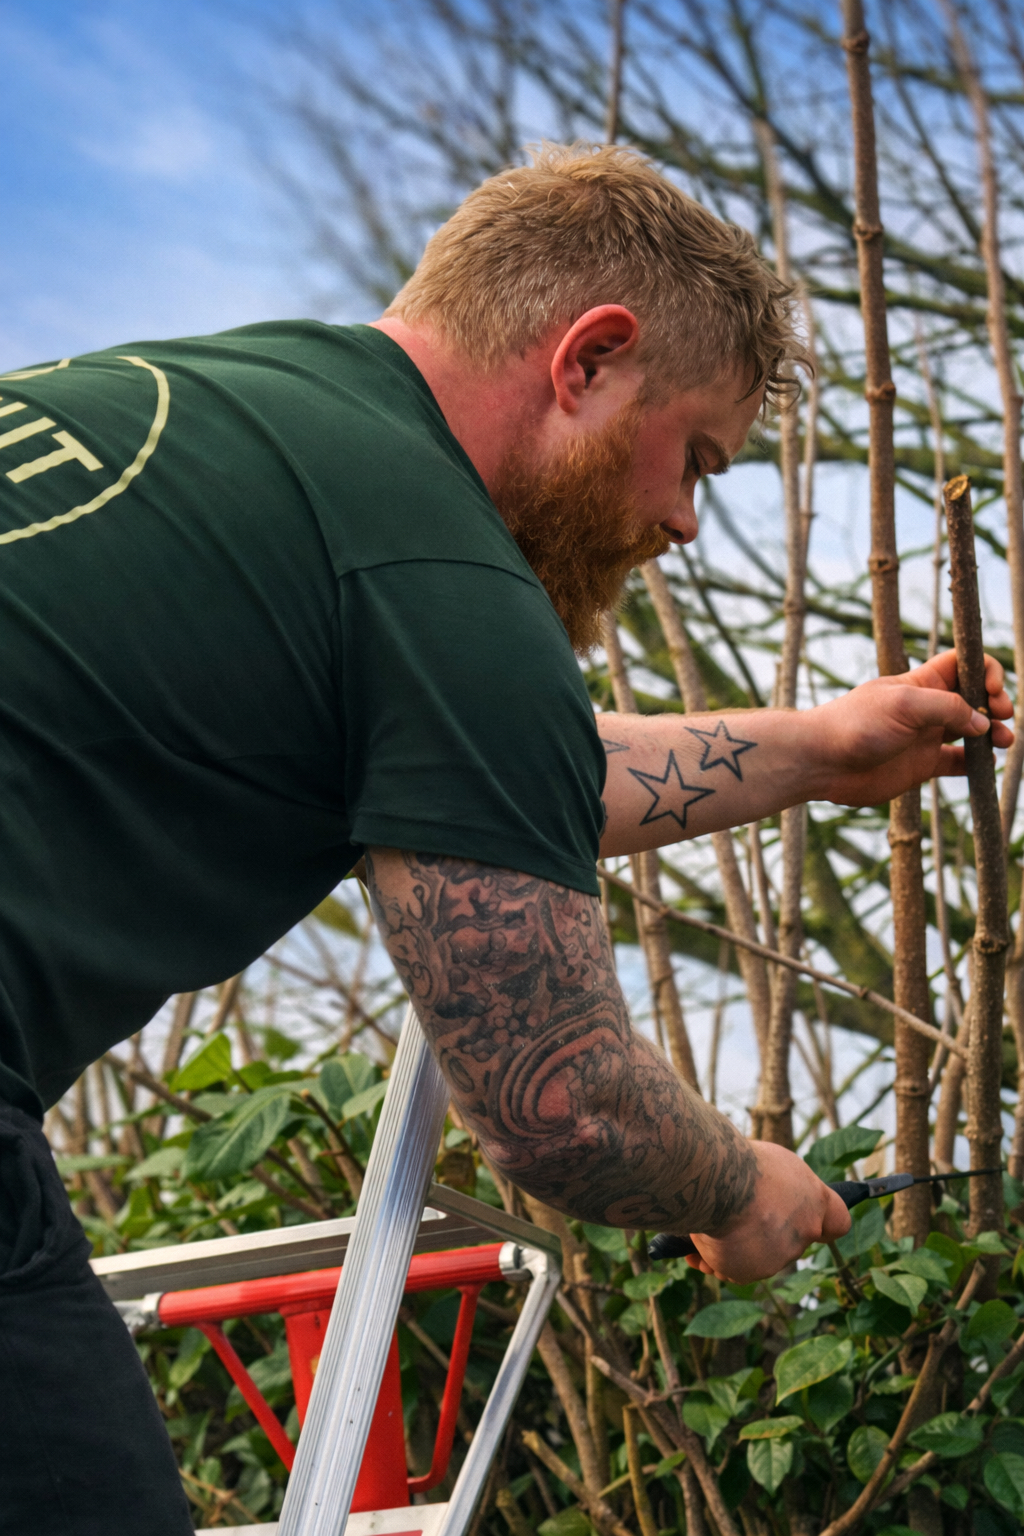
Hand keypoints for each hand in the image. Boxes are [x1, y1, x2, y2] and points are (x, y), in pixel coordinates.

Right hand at [683, 1141, 850, 1282]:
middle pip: (786, 1238)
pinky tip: (694, 1250)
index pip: (837, 1221)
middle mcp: (803, 1232)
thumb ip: (779, 1188)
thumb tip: (764, 1200)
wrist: (719, 1182)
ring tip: (703, 1230)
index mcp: (815, 1200)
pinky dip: (713, 1259)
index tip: (812, 1220)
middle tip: (734, 1216)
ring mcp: (778, 1256)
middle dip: (762, 1231)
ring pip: (755, 1255)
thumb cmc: (744, 1162)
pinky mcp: (748, 1272)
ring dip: (733, 1247)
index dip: (824, 1223)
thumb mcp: (772, 1164)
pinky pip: (729, 1268)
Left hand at [814, 651, 1012, 806]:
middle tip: (1001, 716)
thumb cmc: (854, 724)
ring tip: (1005, 742)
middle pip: (974, 697)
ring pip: (971, 730)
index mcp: (922, 682)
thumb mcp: (904, 705)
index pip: (964, 664)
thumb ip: (947, 708)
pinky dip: (976, 762)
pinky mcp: (921, 765)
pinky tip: (984, 764)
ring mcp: (925, 736)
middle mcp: (927, 707)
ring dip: (993, 733)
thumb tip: (982, 723)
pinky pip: (958, 762)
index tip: (989, 691)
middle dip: (995, 703)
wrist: (822, 762)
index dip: (985, 672)